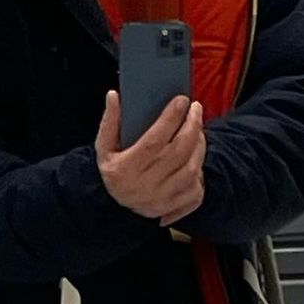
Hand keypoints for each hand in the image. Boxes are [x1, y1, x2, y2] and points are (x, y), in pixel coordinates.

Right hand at [95, 91, 205, 226]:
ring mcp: (162, 199)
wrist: (113, 208)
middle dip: (192, 126)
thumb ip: (109, 122)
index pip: (154, 140)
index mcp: (126, 169)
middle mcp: (145, 185)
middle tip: (195, 109)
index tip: (181, 100)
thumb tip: (114, 95)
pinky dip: (200, 172)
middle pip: (178, 152)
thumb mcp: (104, 147)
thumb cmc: (114, 171)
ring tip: (197, 128)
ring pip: (191, 168)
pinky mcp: (174, 207)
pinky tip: (196, 157)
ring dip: (199, 145)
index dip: (170, 119)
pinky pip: (196, 190)